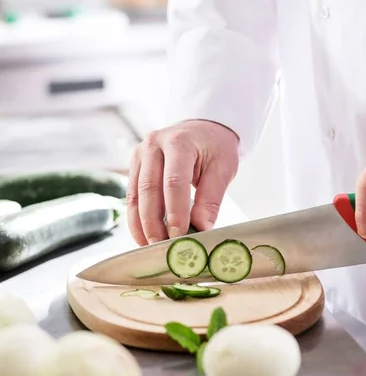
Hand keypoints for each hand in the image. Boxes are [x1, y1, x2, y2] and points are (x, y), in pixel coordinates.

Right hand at [127, 120, 239, 245]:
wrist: (203, 129)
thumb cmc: (215, 148)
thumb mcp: (223, 168)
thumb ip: (211, 198)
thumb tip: (202, 228)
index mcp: (179, 142)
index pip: (174, 182)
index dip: (175, 212)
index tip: (179, 235)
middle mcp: (153, 145)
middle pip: (148, 189)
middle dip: (154, 222)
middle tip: (162, 247)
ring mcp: (140, 154)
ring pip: (135, 194)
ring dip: (140, 224)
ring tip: (150, 246)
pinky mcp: (135, 165)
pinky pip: (132, 195)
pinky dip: (136, 218)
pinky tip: (143, 236)